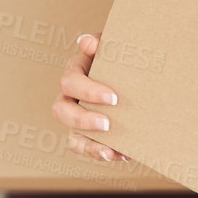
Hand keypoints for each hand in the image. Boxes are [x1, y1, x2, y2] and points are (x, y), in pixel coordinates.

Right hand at [54, 33, 129, 163]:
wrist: (136, 73)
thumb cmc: (122, 56)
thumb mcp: (115, 46)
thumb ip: (103, 44)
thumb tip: (86, 42)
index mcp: (76, 71)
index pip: (70, 81)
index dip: (88, 91)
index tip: (113, 98)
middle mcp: (70, 95)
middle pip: (61, 110)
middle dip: (83, 119)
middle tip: (108, 124)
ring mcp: (76, 116)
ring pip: (70, 134)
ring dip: (89, 144)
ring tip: (111, 151)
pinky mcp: (85, 133)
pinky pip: (84, 147)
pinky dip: (99, 153)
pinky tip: (121, 154)